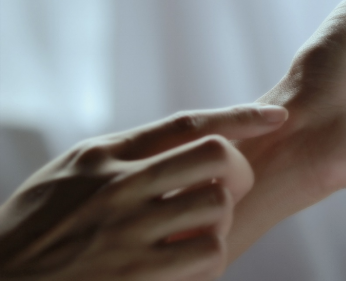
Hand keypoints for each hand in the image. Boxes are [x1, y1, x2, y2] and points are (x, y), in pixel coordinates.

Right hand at [0, 104, 287, 280]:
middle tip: (230, 187)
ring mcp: (129, 230)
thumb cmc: (35, 228)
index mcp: (105, 154)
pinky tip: (189, 262)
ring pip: (218, 205)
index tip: (276, 116)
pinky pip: (208, 254)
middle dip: (238, 169)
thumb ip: (122, 154)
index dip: (240, 116)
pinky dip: (210, 257)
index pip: (187, 123)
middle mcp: (120, 184)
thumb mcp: (70, 174)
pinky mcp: (137, 274)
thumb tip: (182, 141)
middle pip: (216, 155)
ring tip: (201, 231)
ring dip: (221, 219)